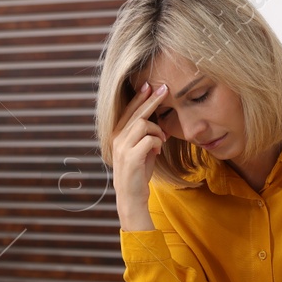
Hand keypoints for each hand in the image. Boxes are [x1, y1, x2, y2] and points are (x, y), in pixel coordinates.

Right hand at [111, 80, 170, 229]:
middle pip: (136, 113)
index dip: (139, 97)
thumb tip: (156, 120)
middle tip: (165, 88)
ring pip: (144, 124)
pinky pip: (150, 139)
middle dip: (152, 100)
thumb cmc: (138, 172)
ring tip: (162, 140)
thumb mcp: (140, 149)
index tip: (149, 85)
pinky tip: (157, 151)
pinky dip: (158, 143)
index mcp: (117, 135)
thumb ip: (143, 135)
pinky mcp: (132, 156)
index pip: (128, 111)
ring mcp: (123, 147)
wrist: (131, 196)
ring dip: (158, 131)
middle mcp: (117, 138)